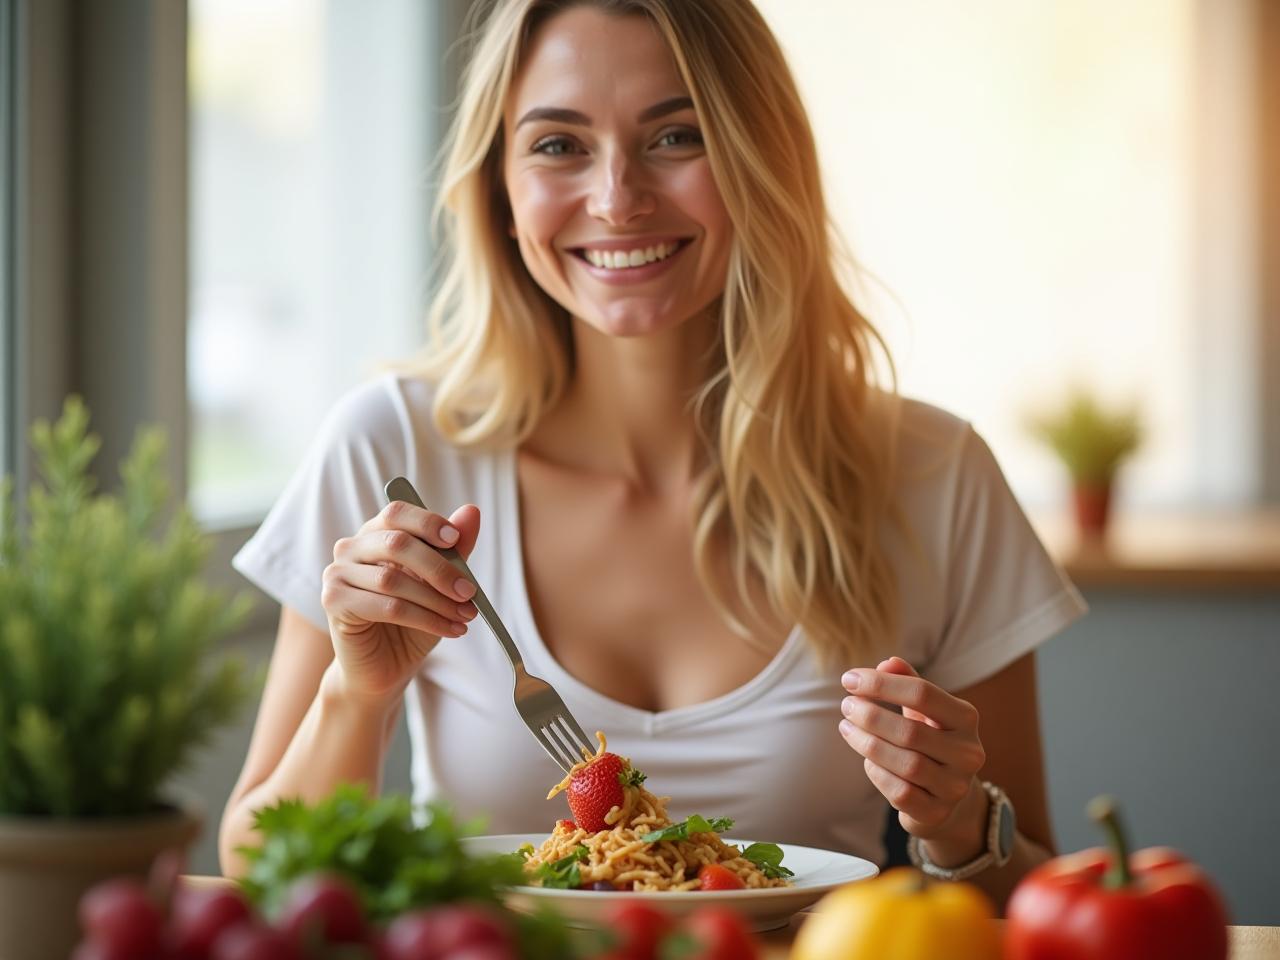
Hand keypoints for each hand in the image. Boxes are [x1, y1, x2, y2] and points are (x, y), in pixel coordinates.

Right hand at [321, 500, 480, 705]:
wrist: (386, 667)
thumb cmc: (412, 621)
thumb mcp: (440, 584)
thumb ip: (453, 549)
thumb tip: (471, 512)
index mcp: (376, 534)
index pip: (397, 512)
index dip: (427, 523)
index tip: (455, 540)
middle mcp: (351, 548)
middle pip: (396, 544)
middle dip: (440, 569)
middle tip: (469, 592)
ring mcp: (337, 574)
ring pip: (393, 580)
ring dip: (436, 600)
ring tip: (464, 615)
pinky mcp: (334, 603)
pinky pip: (387, 607)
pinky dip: (425, 618)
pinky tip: (448, 629)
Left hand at [838, 656, 986, 844]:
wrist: (945, 796)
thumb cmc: (929, 740)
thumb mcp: (923, 710)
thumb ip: (907, 682)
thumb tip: (887, 662)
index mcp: (966, 718)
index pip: (923, 693)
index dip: (882, 684)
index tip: (849, 679)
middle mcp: (968, 752)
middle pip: (911, 731)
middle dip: (871, 716)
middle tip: (846, 706)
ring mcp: (955, 786)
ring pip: (906, 764)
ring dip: (868, 744)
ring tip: (846, 728)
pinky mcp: (937, 813)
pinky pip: (900, 793)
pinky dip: (877, 773)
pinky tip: (867, 760)